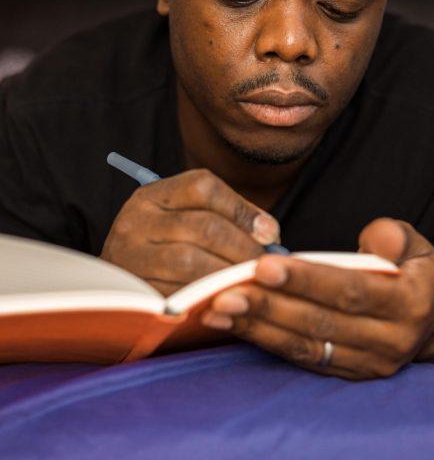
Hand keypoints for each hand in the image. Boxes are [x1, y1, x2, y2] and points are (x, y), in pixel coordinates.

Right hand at [101, 169, 279, 294]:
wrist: (115, 284)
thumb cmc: (163, 246)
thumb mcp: (183, 218)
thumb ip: (226, 217)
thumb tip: (269, 233)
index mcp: (154, 194)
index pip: (203, 186)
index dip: (243, 209)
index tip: (269, 232)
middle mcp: (137, 220)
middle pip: (204, 226)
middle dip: (243, 247)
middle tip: (265, 264)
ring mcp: (131, 256)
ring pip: (192, 261)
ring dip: (229, 274)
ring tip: (249, 281)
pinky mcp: (134, 291)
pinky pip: (179, 292)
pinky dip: (209, 296)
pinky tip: (226, 297)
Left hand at [202, 218, 433, 379]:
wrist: (426, 323)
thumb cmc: (410, 273)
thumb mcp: (414, 247)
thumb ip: (394, 237)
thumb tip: (373, 238)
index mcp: (409, 303)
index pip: (350, 290)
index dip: (305, 279)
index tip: (263, 266)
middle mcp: (389, 340)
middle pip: (319, 322)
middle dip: (269, 306)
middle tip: (225, 291)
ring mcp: (365, 362)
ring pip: (304, 345)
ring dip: (257, 327)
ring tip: (217, 309)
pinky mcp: (344, 372)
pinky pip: (299, 357)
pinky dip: (263, 340)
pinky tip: (232, 324)